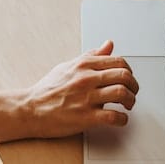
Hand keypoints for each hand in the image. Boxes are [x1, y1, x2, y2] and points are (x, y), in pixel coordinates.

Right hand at [20, 40, 138, 137]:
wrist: (30, 109)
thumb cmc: (48, 89)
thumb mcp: (69, 66)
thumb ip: (91, 55)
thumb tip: (108, 45)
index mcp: (83, 65)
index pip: (118, 61)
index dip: (129, 70)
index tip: (128, 78)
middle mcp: (86, 79)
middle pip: (124, 76)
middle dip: (134, 85)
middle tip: (133, 92)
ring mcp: (86, 98)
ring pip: (121, 93)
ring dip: (131, 100)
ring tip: (128, 105)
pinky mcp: (85, 117)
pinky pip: (113, 117)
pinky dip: (122, 119)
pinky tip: (120, 119)